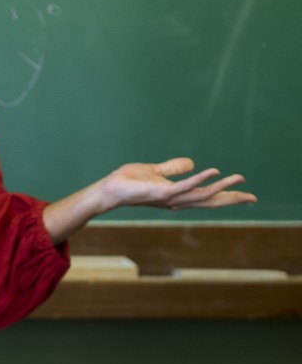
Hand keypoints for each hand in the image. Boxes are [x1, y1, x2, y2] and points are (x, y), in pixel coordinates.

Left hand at [98, 157, 257, 211]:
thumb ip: (173, 168)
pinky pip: (184, 186)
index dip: (227, 196)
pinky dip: (199, 179)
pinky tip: (213, 171)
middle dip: (232, 199)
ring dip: (222, 187)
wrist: (109, 189)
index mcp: (178, 196)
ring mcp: (170, 198)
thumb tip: (192, 163)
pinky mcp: (161, 192)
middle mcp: (177, 200)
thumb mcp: (155, 172)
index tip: (248, 196)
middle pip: (210, 201)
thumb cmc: (129, 182)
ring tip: (239, 177)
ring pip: (202, 194)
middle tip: (253, 197)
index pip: (207, 198)